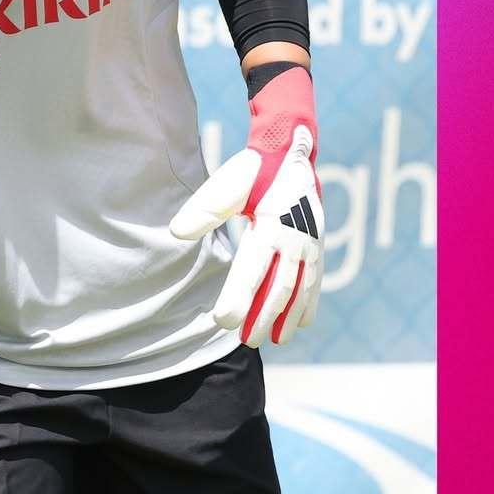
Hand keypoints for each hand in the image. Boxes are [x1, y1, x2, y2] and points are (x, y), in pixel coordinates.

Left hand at [170, 66, 323, 347]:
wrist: (291, 151)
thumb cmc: (253, 170)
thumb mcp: (227, 183)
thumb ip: (204, 208)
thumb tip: (176, 231)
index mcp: (271, 226)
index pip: (252, 271)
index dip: (238, 298)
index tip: (222, 321)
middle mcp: (295, 240)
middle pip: (277, 288)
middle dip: (261, 316)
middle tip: (243, 341)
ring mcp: (310, 245)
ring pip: (300, 290)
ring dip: (287, 317)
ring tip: (272, 340)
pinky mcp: (317, 246)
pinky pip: (316, 281)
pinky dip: (310, 304)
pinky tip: (302, 324)